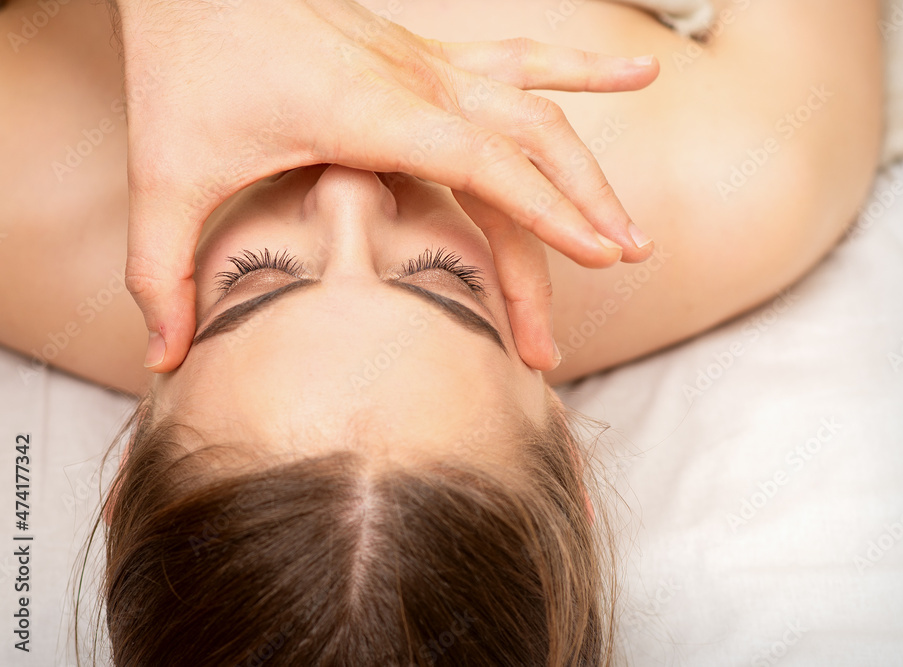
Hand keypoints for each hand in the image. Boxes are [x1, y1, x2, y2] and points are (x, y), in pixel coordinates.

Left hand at [115, 0, 657, 372]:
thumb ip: (162, 270)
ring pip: (539, 107)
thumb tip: (165, 358)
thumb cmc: (183, 66)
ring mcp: (427, 63)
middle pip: (527, 146)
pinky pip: (523, 59)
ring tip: (633, 225)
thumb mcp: (167, 174)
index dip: (548, 210)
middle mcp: (414, 81)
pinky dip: (584, 70)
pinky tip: (641, 72)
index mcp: (368, 113)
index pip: (485, 162)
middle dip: (579, 212)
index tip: (602, 255)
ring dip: (592, 165)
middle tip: (616, 272)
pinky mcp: (427, 57)